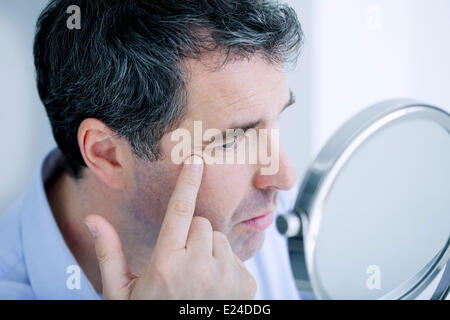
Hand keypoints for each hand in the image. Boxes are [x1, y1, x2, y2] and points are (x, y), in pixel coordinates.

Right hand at [84, 155, 256, 299]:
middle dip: (190, 236)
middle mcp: (199, 268)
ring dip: (208, 251)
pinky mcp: (246, 284)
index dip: (187, 183)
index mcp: (166, 264)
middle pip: (200, 224)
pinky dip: (224, 266)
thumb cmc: (149, 314)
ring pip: (219, 238)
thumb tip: (94, 219)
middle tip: (180, 264)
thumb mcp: (121, 291)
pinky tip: (212, 288)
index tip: (195, 160)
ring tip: (196, 278)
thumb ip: (110, 252)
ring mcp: (226, 276)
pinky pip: (235, 256)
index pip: (179, 211)